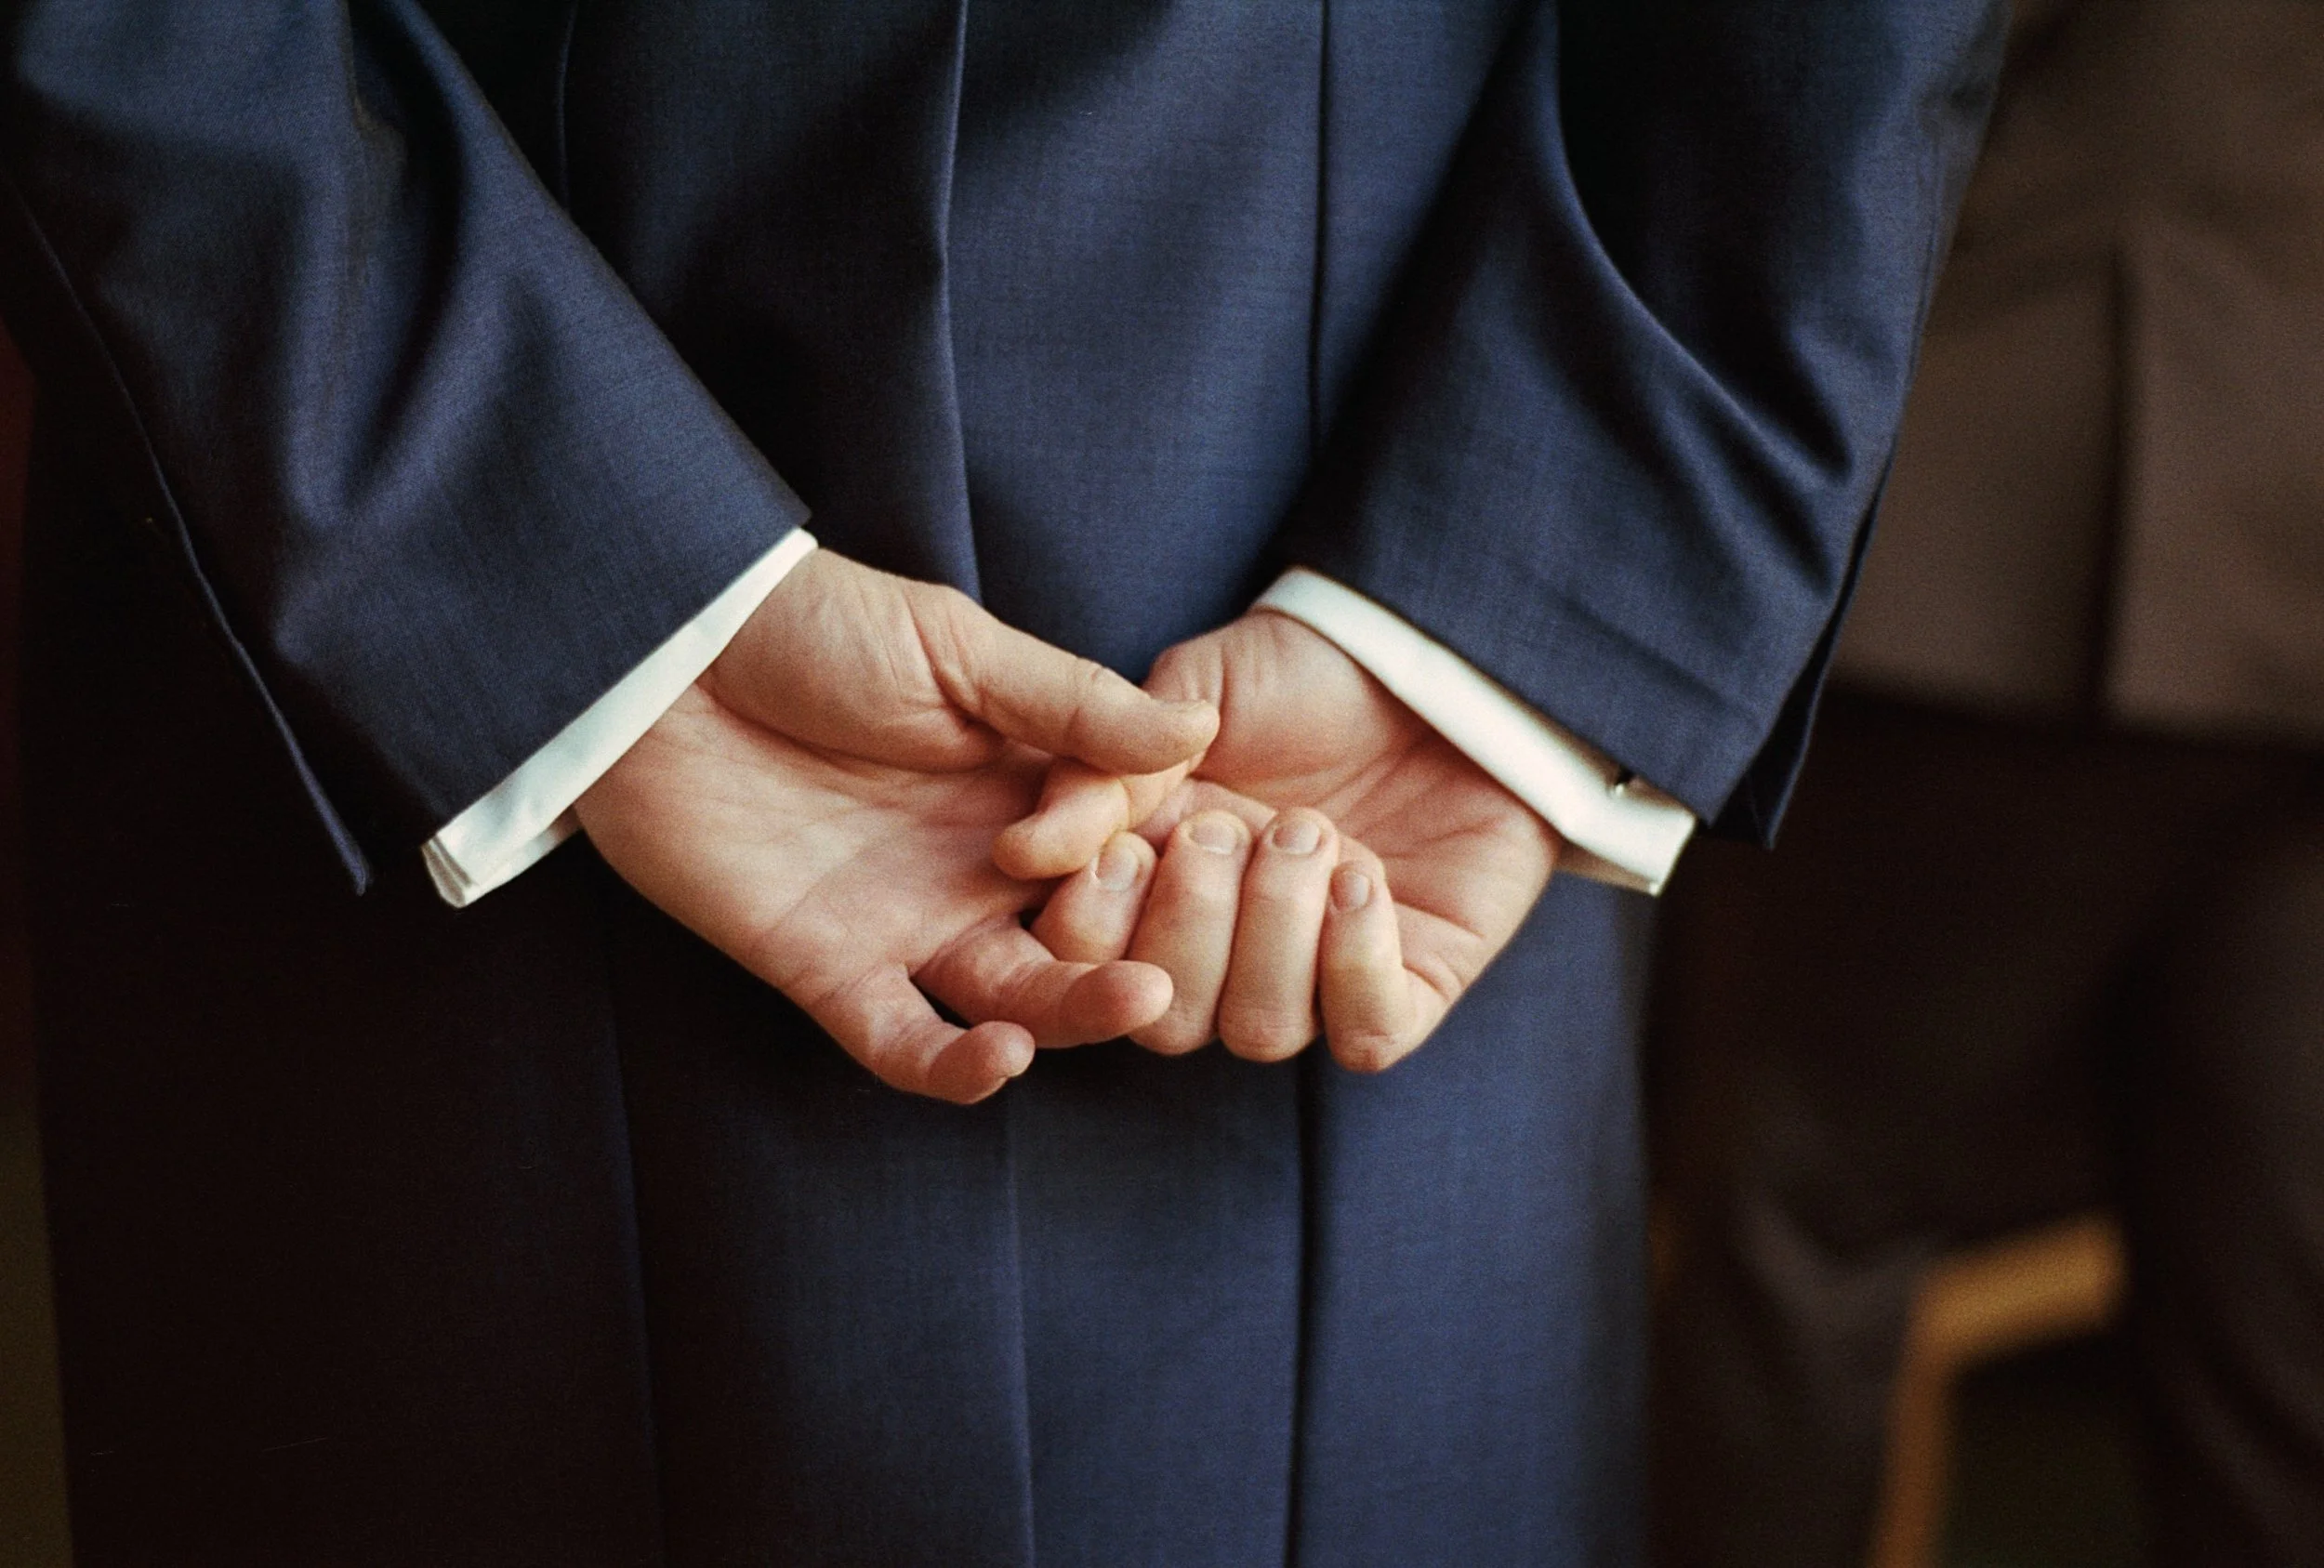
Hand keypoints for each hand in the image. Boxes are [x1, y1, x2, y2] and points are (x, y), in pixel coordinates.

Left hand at [576, 550, 1218, 1104]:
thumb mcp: (956, 649)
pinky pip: (903, 1044)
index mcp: (1025, 782)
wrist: (657, 661)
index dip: (1133, 844)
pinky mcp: (830, 970)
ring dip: (1077, 1013)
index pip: (1121, 840)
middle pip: (1087, 937)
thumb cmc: (808, 628)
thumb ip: (1071, 703)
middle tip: (1164, 951)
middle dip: (1133, 951)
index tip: (1116, 827)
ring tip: (1128, 999)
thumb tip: (1198, 727)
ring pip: (1019, 999)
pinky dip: (954, 1069)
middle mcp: (981, 866)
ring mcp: (909, 922)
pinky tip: (1000, 1059)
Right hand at [996, 611, 1557, 1072]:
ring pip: (1259, 1031)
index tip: (1126, 850)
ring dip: (1275, 930)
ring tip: (1308, 831)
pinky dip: (1354, 965)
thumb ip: (1103, 772)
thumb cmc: (1303, 677)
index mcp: (1154, 889)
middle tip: (1225, 827)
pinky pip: (1365, 1036)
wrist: (1434, 663)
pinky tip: (1361, 878)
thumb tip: (1023, 853)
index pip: (1089, 970)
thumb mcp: (1191, 699)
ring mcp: (1314, 977)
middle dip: (1190, 926)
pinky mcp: (1406, 988)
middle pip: (1167, 1022)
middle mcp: (1227, 951)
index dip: (1094, 932)